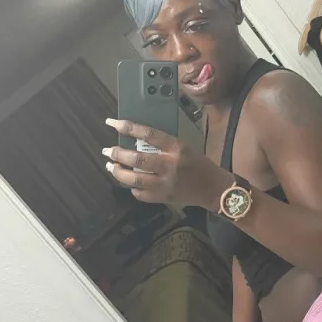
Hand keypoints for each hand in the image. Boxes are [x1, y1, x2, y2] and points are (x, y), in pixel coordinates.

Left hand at [103, 119, 231, 208]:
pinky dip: (132, 188)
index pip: (148, 134)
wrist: (213, 188)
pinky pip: (140, 194)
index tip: (112, 123)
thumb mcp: (184, 147)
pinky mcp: (163, 198)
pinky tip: (130, 183)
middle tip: (108, 151)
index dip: (127, 127)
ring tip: (112, 166)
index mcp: (176, 148)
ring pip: (134, 179)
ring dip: (118, 172)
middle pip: (136, 158)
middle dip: (118, 154)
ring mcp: (165, 184)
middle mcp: (169, 165)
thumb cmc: (198, 164)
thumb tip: (136, 142)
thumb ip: (163, 145)